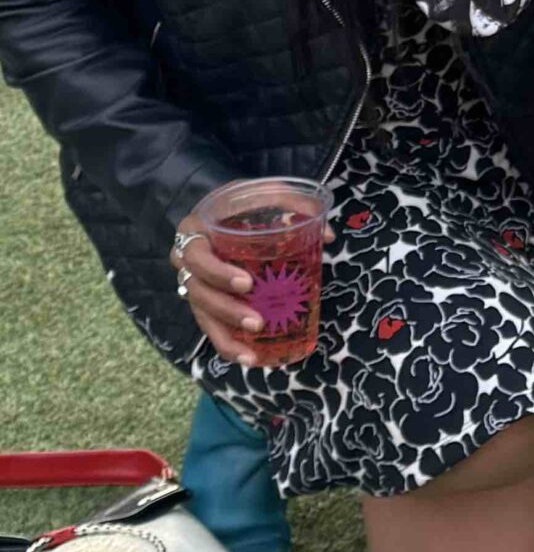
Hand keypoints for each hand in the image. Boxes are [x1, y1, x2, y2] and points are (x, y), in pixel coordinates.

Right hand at [171, 195, 331, 367]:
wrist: (225, 208)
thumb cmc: (245, 201)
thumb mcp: (265, 192)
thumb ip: (294, 204)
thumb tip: (328, 236)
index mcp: (194, 231)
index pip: (196, 256)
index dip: (218, 273)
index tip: (247, 284)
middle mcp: (186, 260)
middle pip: (198, 293)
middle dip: (227, 311)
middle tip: (257, 322)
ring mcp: (194, 283)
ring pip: (202, 316)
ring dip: (227, 336)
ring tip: (252, 354)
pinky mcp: (204, 302)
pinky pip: (210, 328)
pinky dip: (227, 346)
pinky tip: (249, 359)